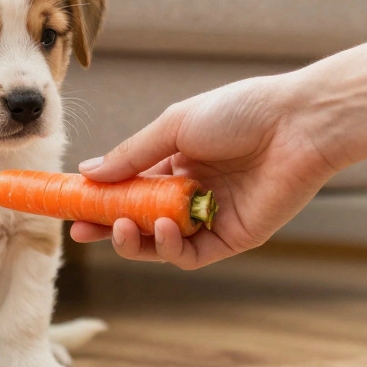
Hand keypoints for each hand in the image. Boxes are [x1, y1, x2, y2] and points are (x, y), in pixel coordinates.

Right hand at [71, 73, 341, 268]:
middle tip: (80, 232)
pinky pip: (190, 254)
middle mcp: (189, 192)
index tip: (68, 205)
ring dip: (133, 240)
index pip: (127, 187)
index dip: (97, 199)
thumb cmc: (241, 112)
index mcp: (176, 162)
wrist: (298, 123)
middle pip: (137, 219)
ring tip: (121, 225)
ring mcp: (209, 218)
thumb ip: (131, 155)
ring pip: (159, 243)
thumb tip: (86, 173)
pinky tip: (159, 228)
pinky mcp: (233, 238)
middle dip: (106, 227)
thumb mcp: (174, 126)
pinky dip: (168, 247)